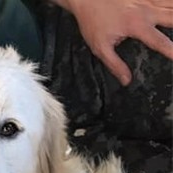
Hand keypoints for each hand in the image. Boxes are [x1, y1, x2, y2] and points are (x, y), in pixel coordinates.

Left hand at [56, 0, 172, 85]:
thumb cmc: (92, 21)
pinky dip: (171, 2)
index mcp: (137, 26)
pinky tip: (172, 7)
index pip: (160, 42)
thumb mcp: (100, 47)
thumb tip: (126, 80)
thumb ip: (114, 64)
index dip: (172, 51)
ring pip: (172, 3)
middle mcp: (147, 10)